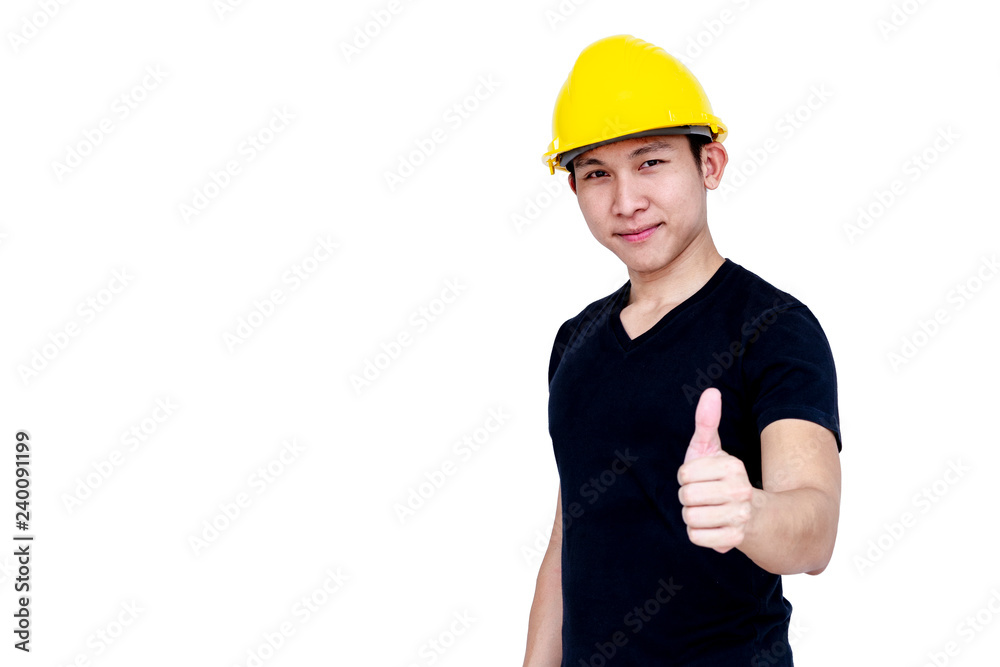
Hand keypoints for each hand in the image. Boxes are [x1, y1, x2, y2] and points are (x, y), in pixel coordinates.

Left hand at [677, 387, 753, 553]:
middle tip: (704, 496)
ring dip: (692, 516)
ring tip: (709, 511)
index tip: (702, 478)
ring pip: (689, 518)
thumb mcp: (711, 448)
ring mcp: (740, 516)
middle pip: (686, 497)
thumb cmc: (721, 477)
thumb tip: (712, 391)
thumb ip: (707, 421)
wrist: (752, 515)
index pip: (684, 474)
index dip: (687, 477)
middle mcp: (741, 491)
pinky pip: (696, 537)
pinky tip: (712, 527)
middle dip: (688, 498)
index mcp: (733, 466)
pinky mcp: (735, 540)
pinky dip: (698, 534)